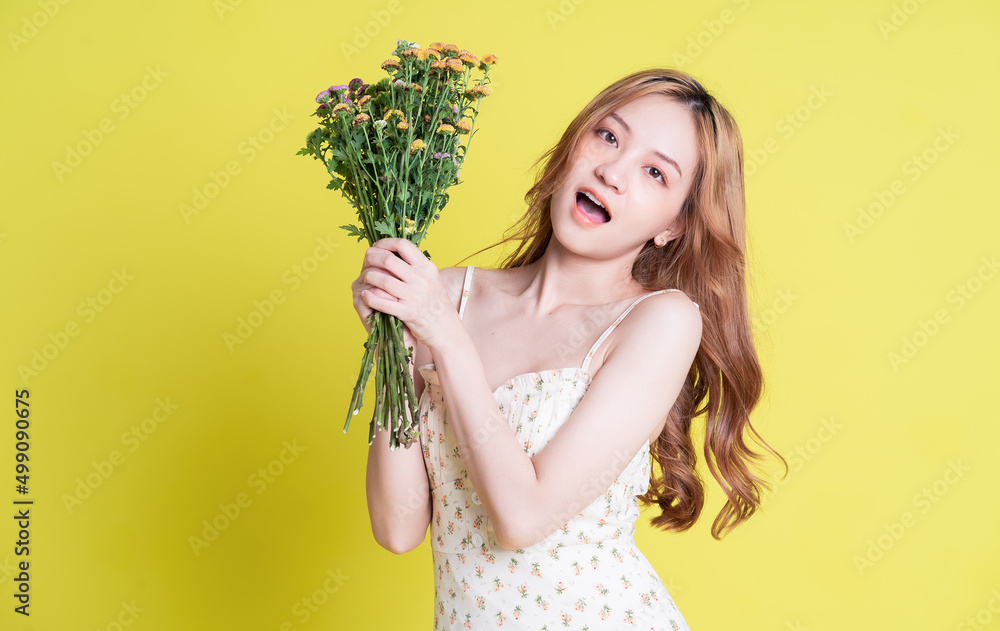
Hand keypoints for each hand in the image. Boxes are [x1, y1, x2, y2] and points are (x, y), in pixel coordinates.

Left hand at [350, 238, 457, 352]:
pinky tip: (365, 295)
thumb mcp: (432, 279)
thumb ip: (415, 266)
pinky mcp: (408, 313)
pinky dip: (370, 298)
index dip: (385, 243)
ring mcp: (415, 296)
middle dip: (372, 258)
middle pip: (388, 260)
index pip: (402, 245)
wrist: (447, 330)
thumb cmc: (436, 303)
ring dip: (369, 277)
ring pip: (383, 280)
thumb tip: (393, 252)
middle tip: (366, 261)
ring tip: (365, 278)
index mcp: (427, 267)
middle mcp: (422, 279)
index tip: (376, 247)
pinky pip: (383, 303)